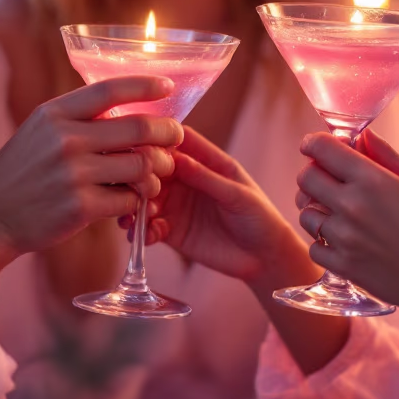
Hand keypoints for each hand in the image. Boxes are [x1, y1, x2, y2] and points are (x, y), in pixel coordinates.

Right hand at [0, 75, 182, 277]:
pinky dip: (135, 201)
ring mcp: (73, 174)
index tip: (168, 86)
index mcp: (55, 114)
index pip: (109, 89)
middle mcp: (65, 139)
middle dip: (166, 132)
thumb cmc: (20, 172)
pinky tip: (129, 202)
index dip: (145, 85)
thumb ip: (76, 118)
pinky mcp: (80, 207)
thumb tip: (127, 107)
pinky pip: (128, 199)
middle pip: (137, 128)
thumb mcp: (39, 131)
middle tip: (175, 137)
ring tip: (154, 176)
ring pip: (140, 166)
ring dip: (156, 172)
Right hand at [131, 128, 350, 374]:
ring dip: (135, 205)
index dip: (159, 141)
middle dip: (140, 175)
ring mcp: (176, 205)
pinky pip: (149, 227)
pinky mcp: (171, 231)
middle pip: (153, 168)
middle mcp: (186, 180)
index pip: (177, 142)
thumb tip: (175, 158)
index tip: (143, 147)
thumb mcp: (237, 195)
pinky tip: (143, 236)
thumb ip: (207, 178)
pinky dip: (141, 230)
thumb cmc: (259, 217)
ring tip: (134, 216)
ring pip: (145, 198)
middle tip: (134, 187)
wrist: (264, 257)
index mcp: (206, 162)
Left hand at [296, 129, 398, 342]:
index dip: (314, 143)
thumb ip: (388, 156)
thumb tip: (364, 135)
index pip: (321, 148)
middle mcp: (352, 206)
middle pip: (305, 178)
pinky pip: (313, 247)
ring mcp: (344, 238)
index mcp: (372, 181)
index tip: (315, 146)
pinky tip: (341, 241)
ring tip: (337, 213)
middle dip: (313, 173)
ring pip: (305, 213)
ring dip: (316, 209)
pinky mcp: (342, 266)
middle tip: (328, 180)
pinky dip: (322, 243)